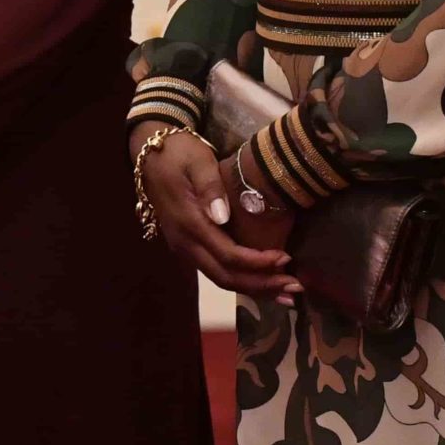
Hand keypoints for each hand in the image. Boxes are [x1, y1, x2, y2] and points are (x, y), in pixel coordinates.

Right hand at [128, 126, 299, 302]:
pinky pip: (215, 270)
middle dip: (261, 285)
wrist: (150, 154)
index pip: (227, 254)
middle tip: (294, 288)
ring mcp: (184, 247)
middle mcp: (184, 242)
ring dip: (252, 287)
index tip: (287, 259)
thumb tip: (223, 216)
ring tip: (284, 292)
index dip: (258, 263)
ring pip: (220, 279)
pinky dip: (241, 278)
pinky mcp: (188, 246)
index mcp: (189, 222)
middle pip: (225, 277)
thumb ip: (211, 186)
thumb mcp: (197, 160)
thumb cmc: (179, 153)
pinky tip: (261, 280)